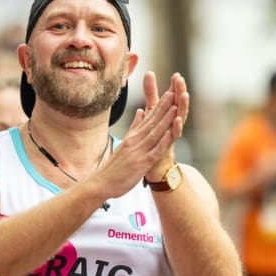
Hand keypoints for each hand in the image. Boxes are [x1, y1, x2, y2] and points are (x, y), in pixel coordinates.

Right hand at [94, 73, 184, 198]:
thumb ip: (134, 127)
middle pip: (152, 121)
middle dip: (164, 107)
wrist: (101, 182)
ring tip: (175, 107)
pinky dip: (163, 141)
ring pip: (155, 133)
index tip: (169, 94)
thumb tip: (140, 111)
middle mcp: (135, 140)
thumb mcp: (125, 143)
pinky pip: (155, 150)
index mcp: (133, 136)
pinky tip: (171, 133)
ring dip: (166, 120)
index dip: (160, 106)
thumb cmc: (113, 166)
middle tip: (174, 92)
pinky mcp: (141, 163)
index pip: (148, 118)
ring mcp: (138, 151)